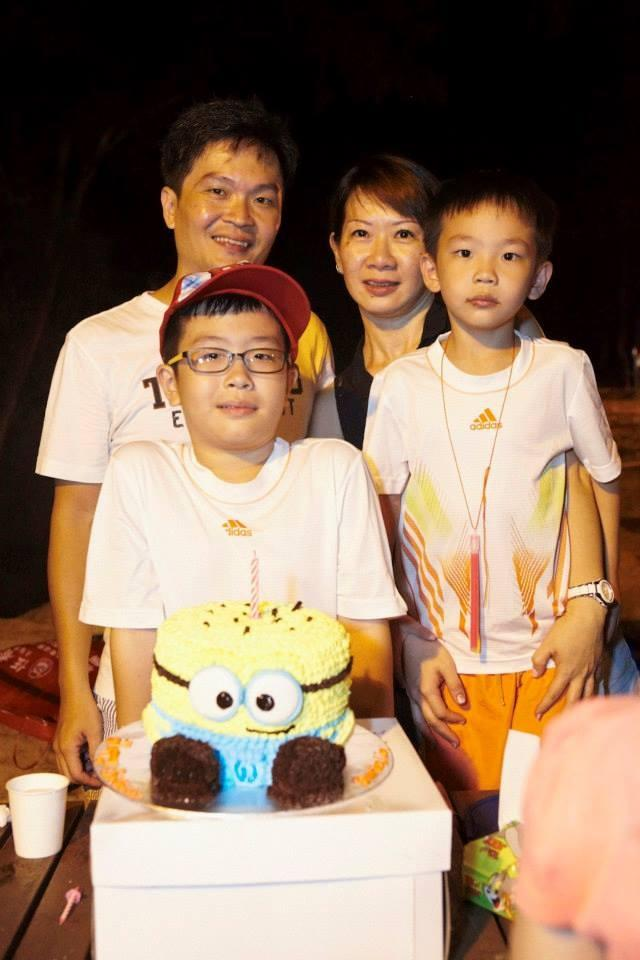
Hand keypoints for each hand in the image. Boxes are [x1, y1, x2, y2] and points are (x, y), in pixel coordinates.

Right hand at [53, 684, 102, 786]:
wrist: (74, 693)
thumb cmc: (86, 709)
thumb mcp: (95, 731)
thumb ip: (96, 751)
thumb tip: (100, 767)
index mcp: (66, 749)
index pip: (75, 774)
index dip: (89, 781)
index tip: (102, 782)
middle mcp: (58, 749)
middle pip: (68, 774)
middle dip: (83, 779)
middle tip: (99, 778)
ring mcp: (58, 744)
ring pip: (65, 767)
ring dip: (79, 772)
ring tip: (96, 770)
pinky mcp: (60, 740)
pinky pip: (66, 758)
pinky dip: (76, 763)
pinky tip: (89, 759)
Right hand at [397, 617, 466, 746]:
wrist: (408, 641)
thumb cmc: (429, 651)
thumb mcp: (447, 664)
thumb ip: (454, 684)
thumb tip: (463, 703)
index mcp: (427, 690)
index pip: (440, 713)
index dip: (452, 719)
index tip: (464, 719)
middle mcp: (417, 696)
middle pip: (429, 721)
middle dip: (443, 734)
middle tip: (456, 744)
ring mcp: (411, 695)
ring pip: (419, 720)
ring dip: (431, 733)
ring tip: (440, 744)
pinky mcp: (409, 693)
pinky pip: (415, 714)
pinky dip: (422, 725)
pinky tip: (428, 729)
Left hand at [530, 599, 605, 718]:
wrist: (588, 617)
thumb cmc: (566, 629)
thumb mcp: (547, 644)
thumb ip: (539, 660)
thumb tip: (535, 675)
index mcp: (566, 671)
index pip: (553, 693)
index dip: (544, 705)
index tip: (537, 715)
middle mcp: (581, 674)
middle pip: (574, 699)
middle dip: (565, 713)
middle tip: (558, 723)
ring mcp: (592, 670)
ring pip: (588, 694)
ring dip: (581, 705)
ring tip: (575, 713)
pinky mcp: (598, 664)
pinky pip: (596, 684)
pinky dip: (593, 693)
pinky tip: (590, 696)